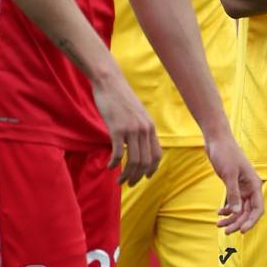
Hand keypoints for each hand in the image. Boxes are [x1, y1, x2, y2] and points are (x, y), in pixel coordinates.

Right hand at [95, 71, 161, 185]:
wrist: (110, 82)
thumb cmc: (120, 98)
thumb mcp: (136, 114)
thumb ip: (139, 129)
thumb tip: (136, 145)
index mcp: (150, 127)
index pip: (157, 154)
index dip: (152, 169)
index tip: (145, 177)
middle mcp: (144, 129)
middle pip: (145, 161)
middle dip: (138, 176)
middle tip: (129, 184)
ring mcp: (132, 129)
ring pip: (134, 160)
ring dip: (127, 175)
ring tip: (120, 181)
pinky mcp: (117, 128)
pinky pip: (119, 153)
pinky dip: (114, 164)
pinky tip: (109, 167)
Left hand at [206, 134, 263, 232]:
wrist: (217, 140)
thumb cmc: (225, 154)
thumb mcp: (229, 174)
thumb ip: (233, 194)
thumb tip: (236, 212)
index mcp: (254, 184)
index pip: (258, 208)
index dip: (251, 221)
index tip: (241, 230)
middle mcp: (249, 188)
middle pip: (247, 211)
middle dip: (237, 222)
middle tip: (225, 231)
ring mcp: (241, 187)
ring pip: (239, 208)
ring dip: (231, 218)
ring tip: (218, 224)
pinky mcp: (233, 185)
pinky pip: (233, 202)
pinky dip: (227, 209)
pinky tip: (219, 213)